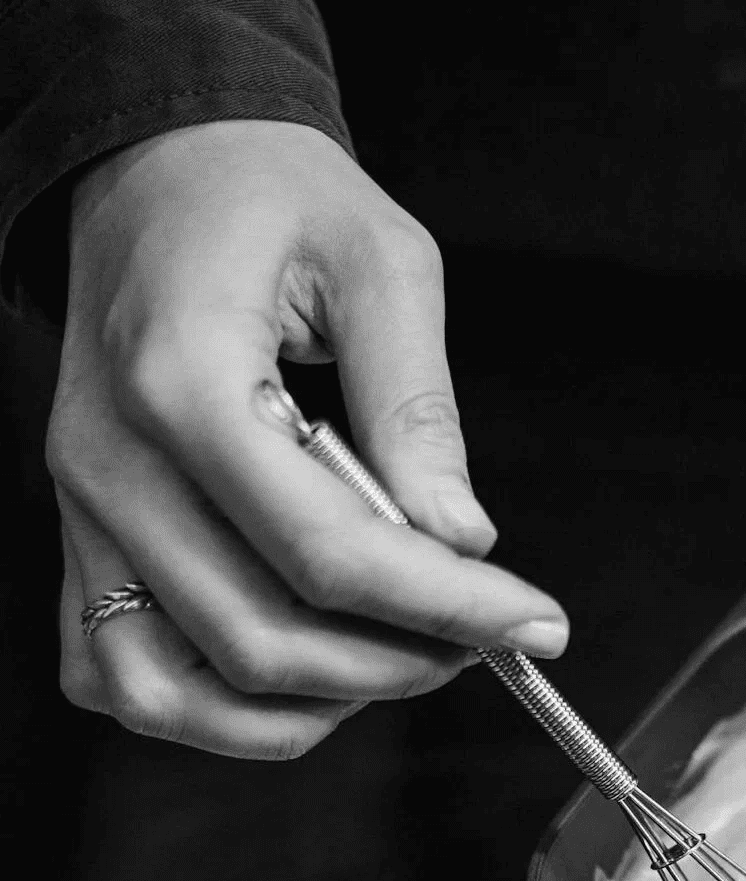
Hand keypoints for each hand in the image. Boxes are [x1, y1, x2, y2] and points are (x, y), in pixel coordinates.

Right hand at [51, 121, 568, 758]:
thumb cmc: (264, 198)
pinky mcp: (78, 540)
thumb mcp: (381, 262)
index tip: (534, 622)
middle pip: (263, 639)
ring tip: (394, 659)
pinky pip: (120, 682)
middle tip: (478, 638)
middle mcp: (113, 463)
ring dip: (308, 707)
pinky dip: (212, 713)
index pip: (330, 554)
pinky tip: (297, 678)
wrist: (156, 167)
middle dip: (396, 664)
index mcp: (183, 380)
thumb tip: (460, 539)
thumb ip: (418, 409)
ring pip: (181, 692)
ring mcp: (83, 513)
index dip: (448, 608)